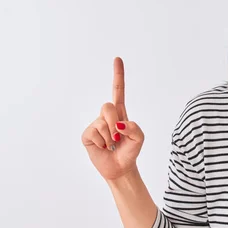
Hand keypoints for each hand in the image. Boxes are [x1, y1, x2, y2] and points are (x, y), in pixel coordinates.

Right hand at [81, 57, 144, 180]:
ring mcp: (96, 125)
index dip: (118, 75)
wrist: (120, 168)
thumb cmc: (130, 151)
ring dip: (111, 137)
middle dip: (114, 121)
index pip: (118, 91)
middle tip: (119, 137)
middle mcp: (106, 116)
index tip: (118, 59)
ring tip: (113, 145)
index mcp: (120, 113)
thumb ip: (135, 128)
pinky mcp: (88, 135)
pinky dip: (103, 142)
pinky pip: (95, 133)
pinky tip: (104, 148)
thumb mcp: (139, 139)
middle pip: (107, 106)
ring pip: (102, 122)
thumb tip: (119, 124)